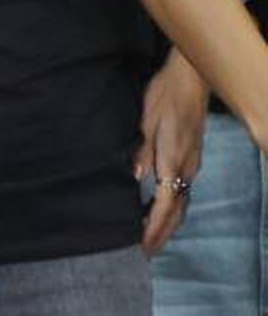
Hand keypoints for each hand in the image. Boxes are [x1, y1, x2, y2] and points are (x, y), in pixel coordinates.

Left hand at [135, 49, 207, 254]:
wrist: (190, 80)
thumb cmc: (165, 96)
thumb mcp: (146, 120)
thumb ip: (143, 150)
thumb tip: (137, 177)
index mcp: (173, 160)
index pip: (165, 203)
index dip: (154, 226)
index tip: (143, 243)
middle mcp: (187, 167)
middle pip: (177, 209)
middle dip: (163, 232)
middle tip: (148, 251)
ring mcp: (192, 163)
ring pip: (182, 200)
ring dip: (169, 221)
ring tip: (153, 236)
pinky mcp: (192, 156)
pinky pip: (183, 188)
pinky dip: (173, 204)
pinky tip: (163, 206)